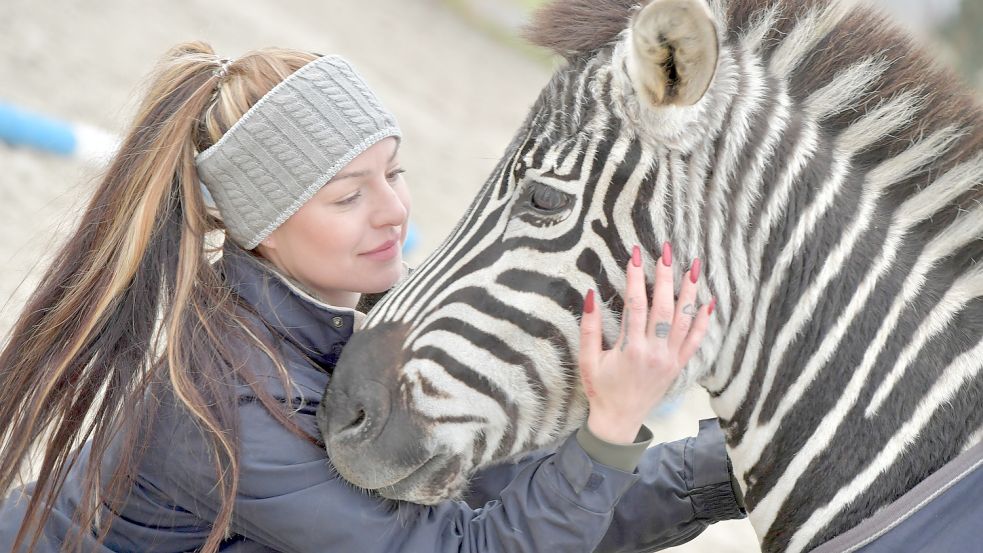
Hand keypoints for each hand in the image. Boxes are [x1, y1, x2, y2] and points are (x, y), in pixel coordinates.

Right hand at [578, 243, 714, 443]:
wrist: (619, 420)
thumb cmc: (600, 389)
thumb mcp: (588, 360)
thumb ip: (590, 328)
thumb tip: (591, 295)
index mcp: (631, 349)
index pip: (636, 305)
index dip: (636, 278)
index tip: (635, 255)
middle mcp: (655, 352)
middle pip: (664, 307)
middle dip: (666, 276)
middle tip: (668, 251)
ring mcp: (670, 359)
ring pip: (685, 320)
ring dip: (690, 292)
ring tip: (693, 266)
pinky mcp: (678, 366)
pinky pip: (695, 341)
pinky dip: (704, 322)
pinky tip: (709, 302)